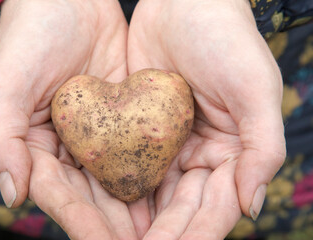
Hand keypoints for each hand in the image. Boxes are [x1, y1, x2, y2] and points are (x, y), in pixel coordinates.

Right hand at [0, 0, 137, 238]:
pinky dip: (149, 174)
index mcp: (34, 144)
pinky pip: (135, 150)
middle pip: (90, 195)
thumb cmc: (33, 34)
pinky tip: (168, 195)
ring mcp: (96, 133)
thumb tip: (12, 194)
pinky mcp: (122, 118)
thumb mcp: (8, 81)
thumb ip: (2, 137)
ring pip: (115, 179)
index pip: (57, 192)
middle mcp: (66, 145)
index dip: (80, 220)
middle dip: (113, 224)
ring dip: (134, 208)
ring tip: (159, 232)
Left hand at [127, 0, 285, 238]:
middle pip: (180, 209)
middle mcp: (200, 156)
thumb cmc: (226, 40)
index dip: (191, 233)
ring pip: (152, 194)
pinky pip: (129, 165)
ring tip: (107, 239)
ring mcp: (169, 145)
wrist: (184, 4)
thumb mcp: (255, 90)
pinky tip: (99, 207)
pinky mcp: (140, 131)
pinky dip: (118, 188)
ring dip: (133, 222)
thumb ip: (263, 148)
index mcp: (232, 154)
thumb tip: (252, 206)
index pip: (213, 208)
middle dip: (157, 234)